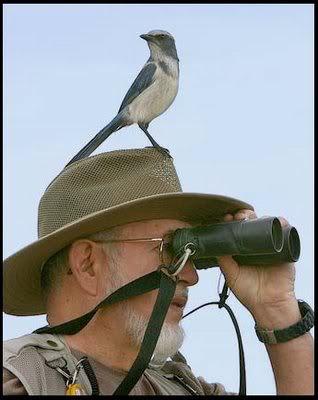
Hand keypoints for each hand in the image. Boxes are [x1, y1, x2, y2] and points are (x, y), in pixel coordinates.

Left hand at [217, 209, 299, 327]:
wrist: (269, 305)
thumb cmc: (250, 293)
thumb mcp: (231, 275)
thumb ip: (224, 261)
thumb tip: (215, 246)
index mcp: (242, 251)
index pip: (237, 231)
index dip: (231, 223)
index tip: (225, 218)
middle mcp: (255, 247)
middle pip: (251, 224)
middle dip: (244, 216)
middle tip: (238, 217)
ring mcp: (270, 247)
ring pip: (266, 226)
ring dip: (259, 217)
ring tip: (250, 217)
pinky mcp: (283, 250)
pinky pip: (285, 233)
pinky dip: (282, 224)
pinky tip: (275, 221)